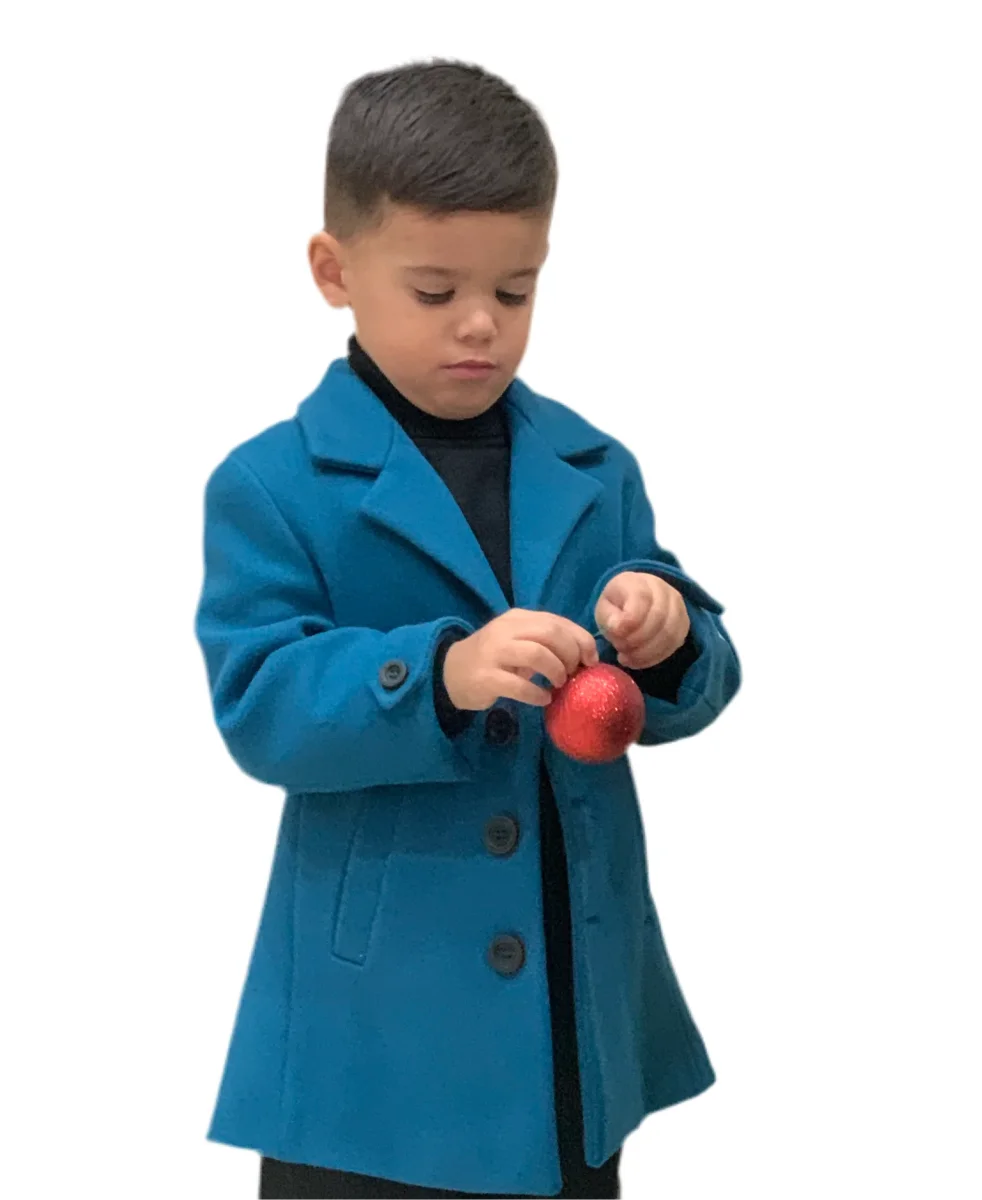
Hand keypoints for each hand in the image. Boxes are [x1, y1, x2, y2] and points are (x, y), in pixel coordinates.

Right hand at [443, 609, 599, 710]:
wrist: (451, 672)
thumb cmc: (495, 658)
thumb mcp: (519, 641)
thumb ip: (547, 642)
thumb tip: (585, 655)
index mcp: (518, 618)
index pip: (557, 622)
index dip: (581, 640)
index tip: (591, 660)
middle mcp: (506, 630)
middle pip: (550, 634)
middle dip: (570, 655)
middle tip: (573, 673)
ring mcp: (494, 653)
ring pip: (536, 654)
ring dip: (555, 671)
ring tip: (559, 684)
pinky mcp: (486, 677)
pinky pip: (518, 685)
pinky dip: (537, 694)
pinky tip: (543, 699)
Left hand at [594, 571, 689, 669]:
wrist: (634, 603)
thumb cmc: (617, 606)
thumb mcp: (604, 608)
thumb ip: (609, 617)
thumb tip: (618, 628)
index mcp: (639, 582)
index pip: (642, 597)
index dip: (630, 619)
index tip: (616, 632)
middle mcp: (664, 590)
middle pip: (659, 617)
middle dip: (636, 639)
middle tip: (619, 648)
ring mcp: (678, 607)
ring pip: (669, 633)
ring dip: (645, 651)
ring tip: (626, 656)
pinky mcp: (684, 625)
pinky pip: (673, 645)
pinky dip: (653, 657)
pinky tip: (636, 660)